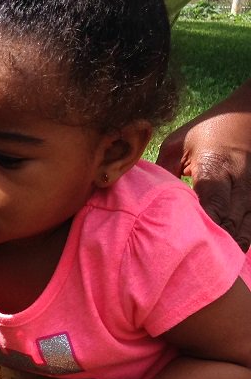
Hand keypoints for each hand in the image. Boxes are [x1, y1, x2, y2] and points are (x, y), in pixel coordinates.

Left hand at [156, 83, 250, 250]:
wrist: (250, 114)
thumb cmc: (208, 129)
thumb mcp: (178, 143)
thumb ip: (162, 171)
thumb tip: (139, 198)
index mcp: (215, 169)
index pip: (211, 207)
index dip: (200, 229)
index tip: (183, 246)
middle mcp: (239, 183)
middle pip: (231, 223)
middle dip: (215, 245)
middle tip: (193, 263)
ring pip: (247, 228)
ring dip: (230, 245)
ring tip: (210, 264)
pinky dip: (243, 237)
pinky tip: (228, 251)